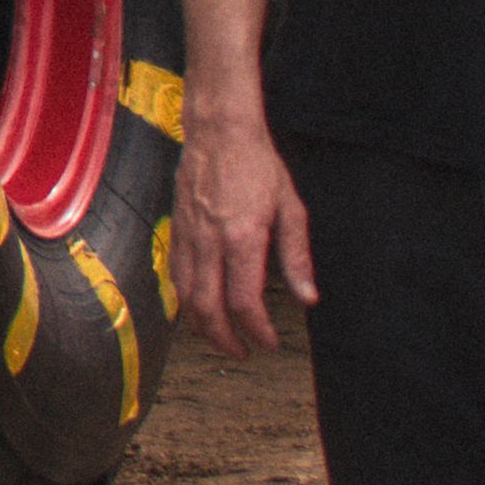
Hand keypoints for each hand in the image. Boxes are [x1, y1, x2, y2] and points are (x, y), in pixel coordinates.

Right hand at [181, 116, 317, 353]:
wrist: (218, 131)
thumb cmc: (258, 166)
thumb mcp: (291, 208)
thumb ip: (297, 257)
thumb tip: (308, 298)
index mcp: (242, 238)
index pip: (244, 301)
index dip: (258, 331)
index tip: (270, 343)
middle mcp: (210, 241)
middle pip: (207, 308)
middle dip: (225, 340)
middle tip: (244, 353)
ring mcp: (188, 235)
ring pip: (185, 296)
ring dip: (202, 326)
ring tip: (222, 338)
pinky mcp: (176, 228)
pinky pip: (177, 275)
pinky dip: (186, 300)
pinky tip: (201, 306)